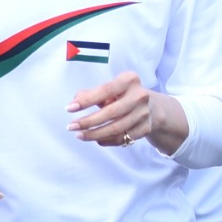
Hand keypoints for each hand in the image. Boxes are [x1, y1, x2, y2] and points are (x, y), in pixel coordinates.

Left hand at [70, 70, 186, 153]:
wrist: (152, 107)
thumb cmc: (122, 95)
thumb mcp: (109, 89)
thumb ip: (91, 93)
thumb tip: (74, 102)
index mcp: (129, 80)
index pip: (105, 90)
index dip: (86, 100)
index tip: (69, 108)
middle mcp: (140, 96)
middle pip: (110, 113)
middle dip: (88, 122)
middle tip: (71, 127)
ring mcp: (145, 113)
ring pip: (116, 129)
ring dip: (94, 134)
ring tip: (79, 135)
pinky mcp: (146, 128)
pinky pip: (123, 138)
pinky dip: (107, 140)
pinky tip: (95, 139)